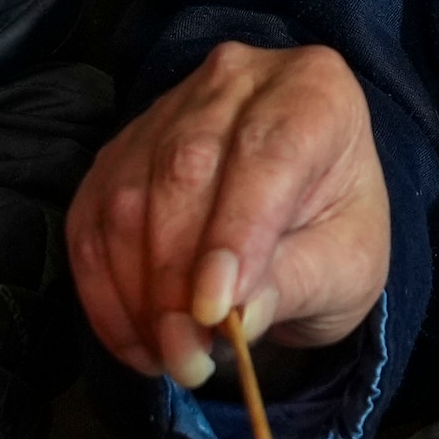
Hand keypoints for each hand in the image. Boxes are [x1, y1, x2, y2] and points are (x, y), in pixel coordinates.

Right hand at [67, 42, 390, 389]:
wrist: (301, 217)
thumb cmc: (335, 233)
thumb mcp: (348, 267)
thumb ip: (299, 282)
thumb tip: (238, 317)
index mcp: (313, 90)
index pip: (267, 152)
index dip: (235, 233)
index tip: (215, 310)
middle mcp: (234, 79)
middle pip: (186, 171)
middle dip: (178, 278)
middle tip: (189, 357)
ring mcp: (165, 109)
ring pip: (130, 197)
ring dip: (139, 293)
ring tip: (172, 358)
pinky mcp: (118, 152)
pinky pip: (90, 222)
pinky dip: (104, 293)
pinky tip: (137, 341)